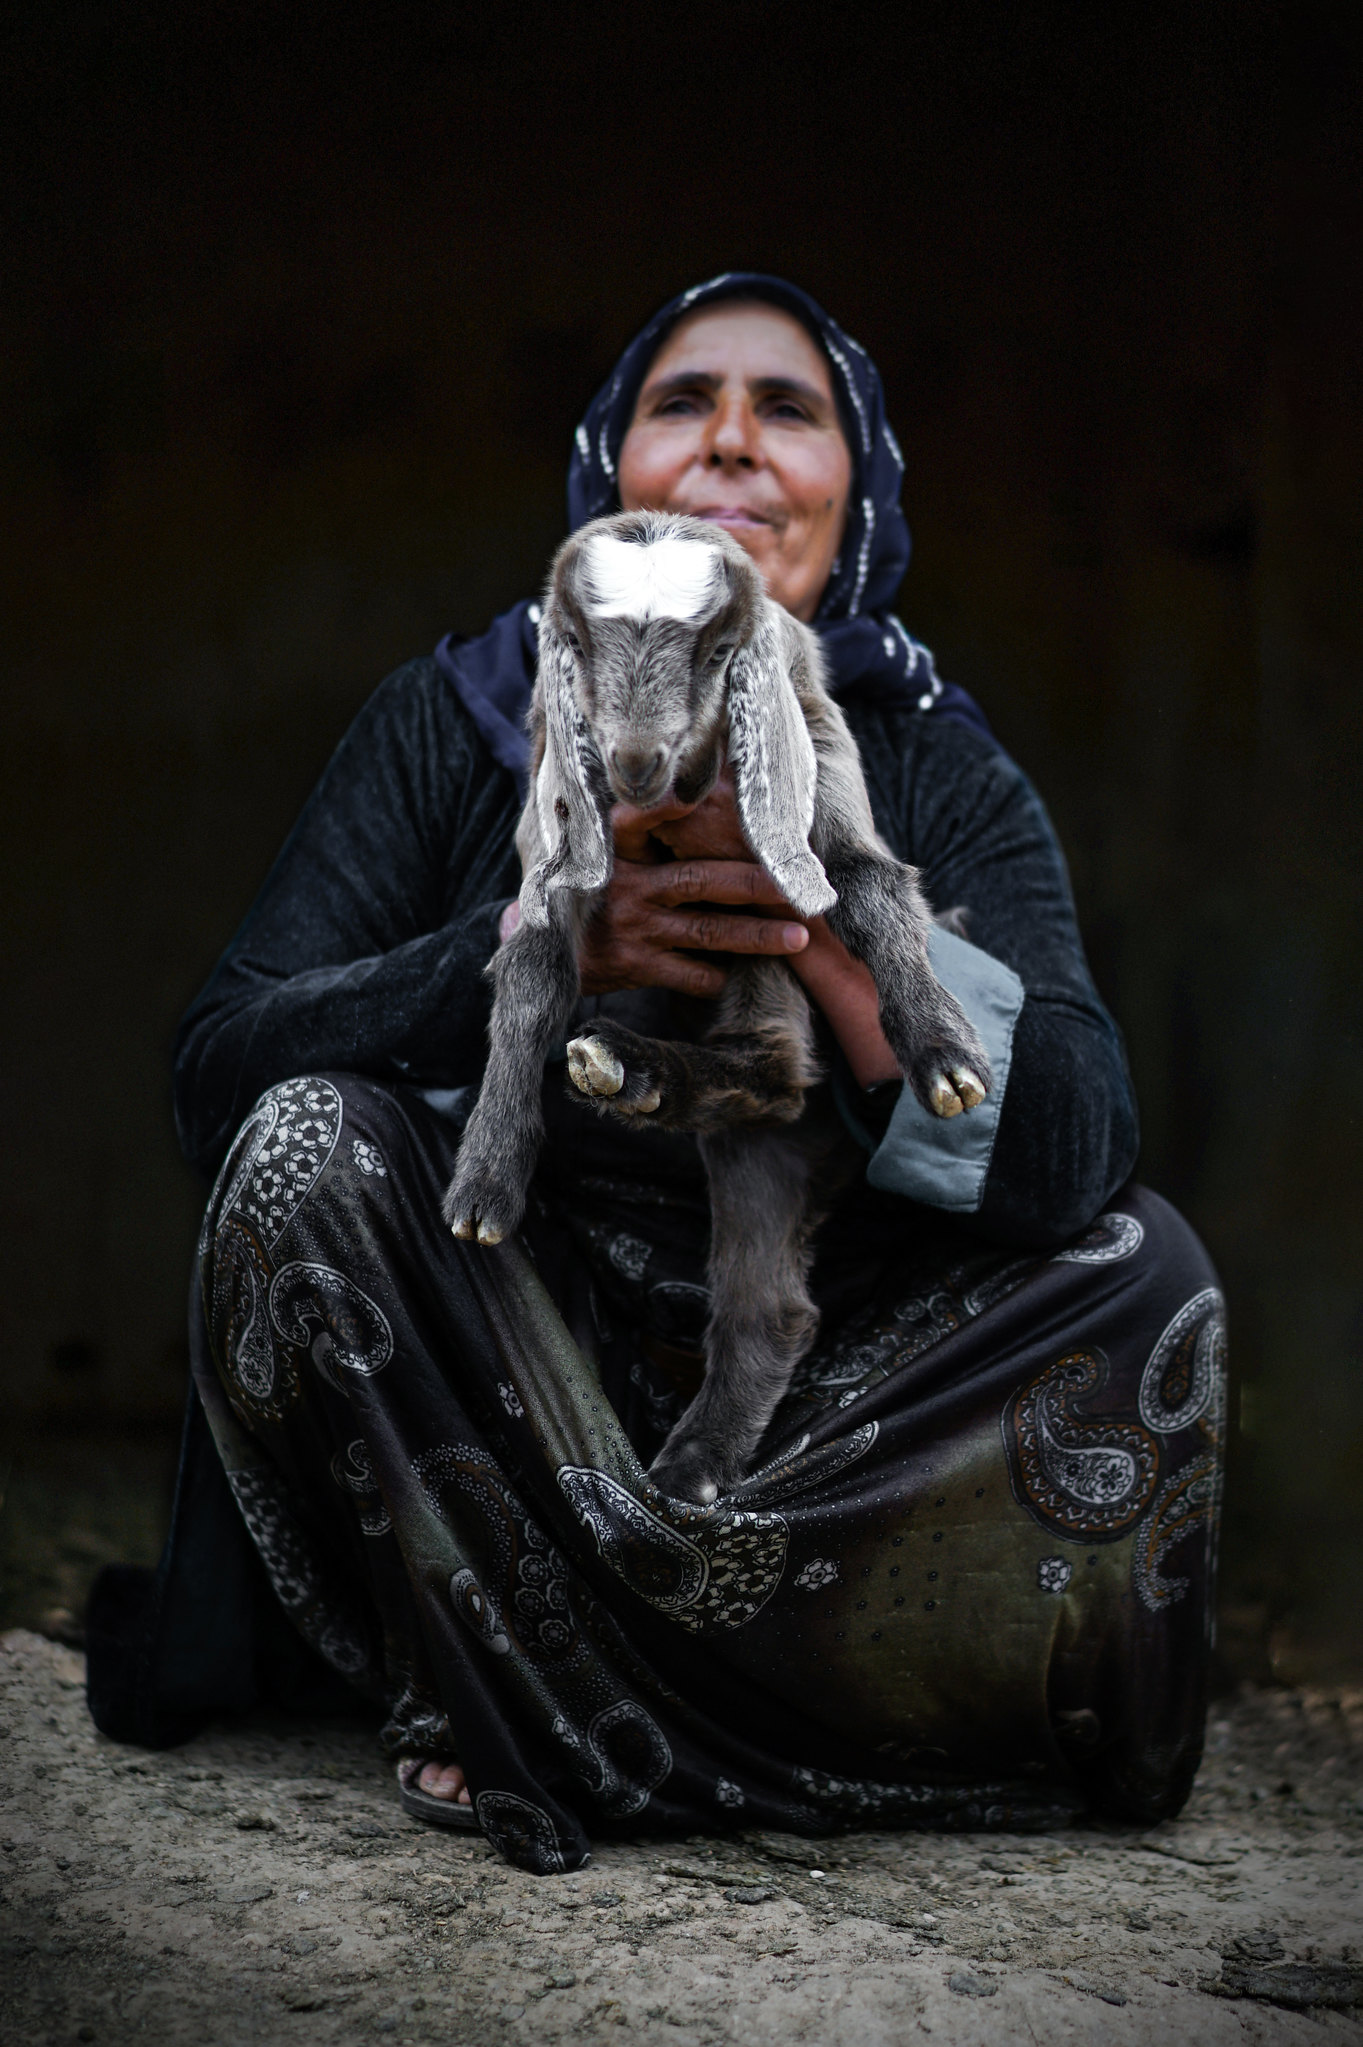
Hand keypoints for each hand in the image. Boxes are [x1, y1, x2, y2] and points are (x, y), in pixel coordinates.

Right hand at [500, 770, 901, 1086]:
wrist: (539, 956)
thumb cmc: (585, 893)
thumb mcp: (597, 849)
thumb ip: (637, 822)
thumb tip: (690, 790)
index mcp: (616, 848)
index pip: (646, 815)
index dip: (676, 805)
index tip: (714, 793)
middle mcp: (627, 885)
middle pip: (703, 880)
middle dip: (757, 885)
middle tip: (799, 889)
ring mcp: (634, 929)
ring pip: (708, 931)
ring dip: (757, 936)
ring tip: (799, 938)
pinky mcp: (635, 967)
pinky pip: (689, 973)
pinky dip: (718, 974)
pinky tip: (739, 972)